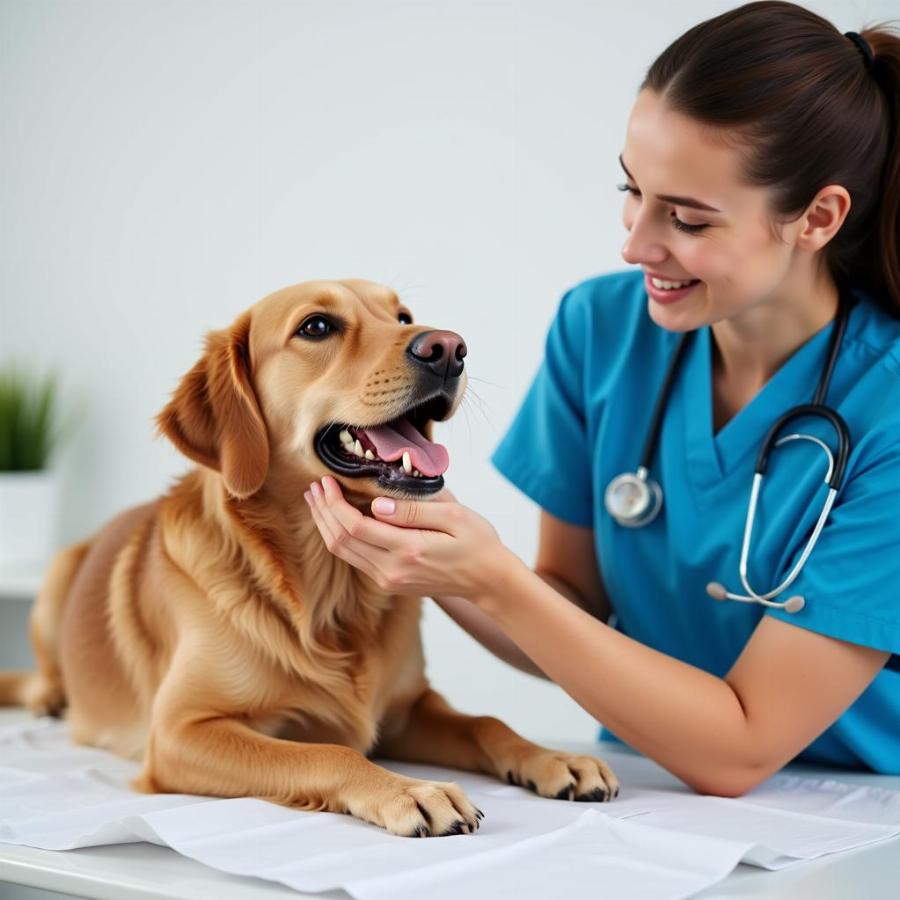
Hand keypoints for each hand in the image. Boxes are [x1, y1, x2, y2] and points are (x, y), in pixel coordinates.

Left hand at [304, 475, 513, 603]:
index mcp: (407, 551)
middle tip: (314, 487)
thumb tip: (377, 504)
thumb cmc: (477, 543)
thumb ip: (415, 510)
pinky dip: (341, 536)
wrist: (489, 581)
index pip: (354, 527)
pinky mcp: (389, 582)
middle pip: (340, 541)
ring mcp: (389, 580)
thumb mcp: (454, 516)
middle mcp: (392, 571)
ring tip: (318, 500)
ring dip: (326, 525)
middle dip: (322, 512)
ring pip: (343, 553)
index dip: (334, 504)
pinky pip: (355, 559)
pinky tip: (338, 518)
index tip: (326, 481)